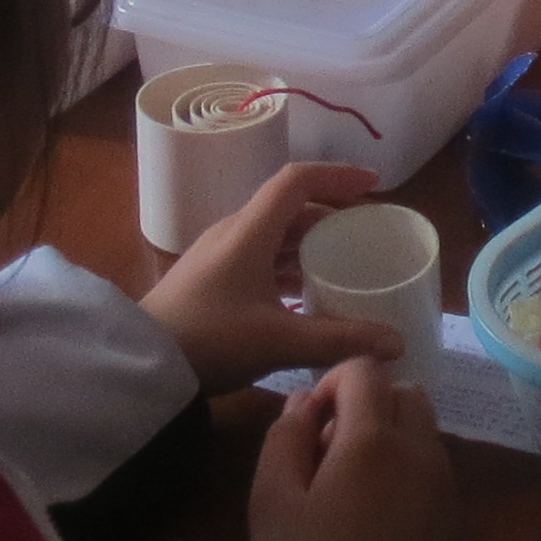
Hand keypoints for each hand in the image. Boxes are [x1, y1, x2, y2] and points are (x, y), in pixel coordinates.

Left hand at [138, 163, 399, 389]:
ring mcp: (219, 257)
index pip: (297, 180)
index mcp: (249, 231)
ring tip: (346, 262)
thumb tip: (398, 342)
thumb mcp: (280, 342)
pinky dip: (290, 266)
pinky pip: (260, 258)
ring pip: (274, 235)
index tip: (374, 185)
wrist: (142, 365)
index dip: (338, 175)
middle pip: (289, 207)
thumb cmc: (210, 341)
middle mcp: (234, 233)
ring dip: (310, 242)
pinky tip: (307, 296)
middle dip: (331, 213)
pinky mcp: (211, 280)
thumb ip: (341, 339)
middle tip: (367, 231)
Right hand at [249, 353, 457, 540]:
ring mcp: (445, 488)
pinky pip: (435, 472)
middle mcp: (420, 451)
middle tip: (331, 453)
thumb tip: (304, 401)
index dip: (331, 383)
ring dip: (393, 438)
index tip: (310, 425)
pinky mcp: (456, 522)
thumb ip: (284, 437)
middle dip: (369, 405)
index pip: (364, 371)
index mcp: (373, 438)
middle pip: (405, 393)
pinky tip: (380, 518)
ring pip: (426, 432)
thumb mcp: (271, 502)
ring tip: (354, 488)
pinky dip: (411, 472)